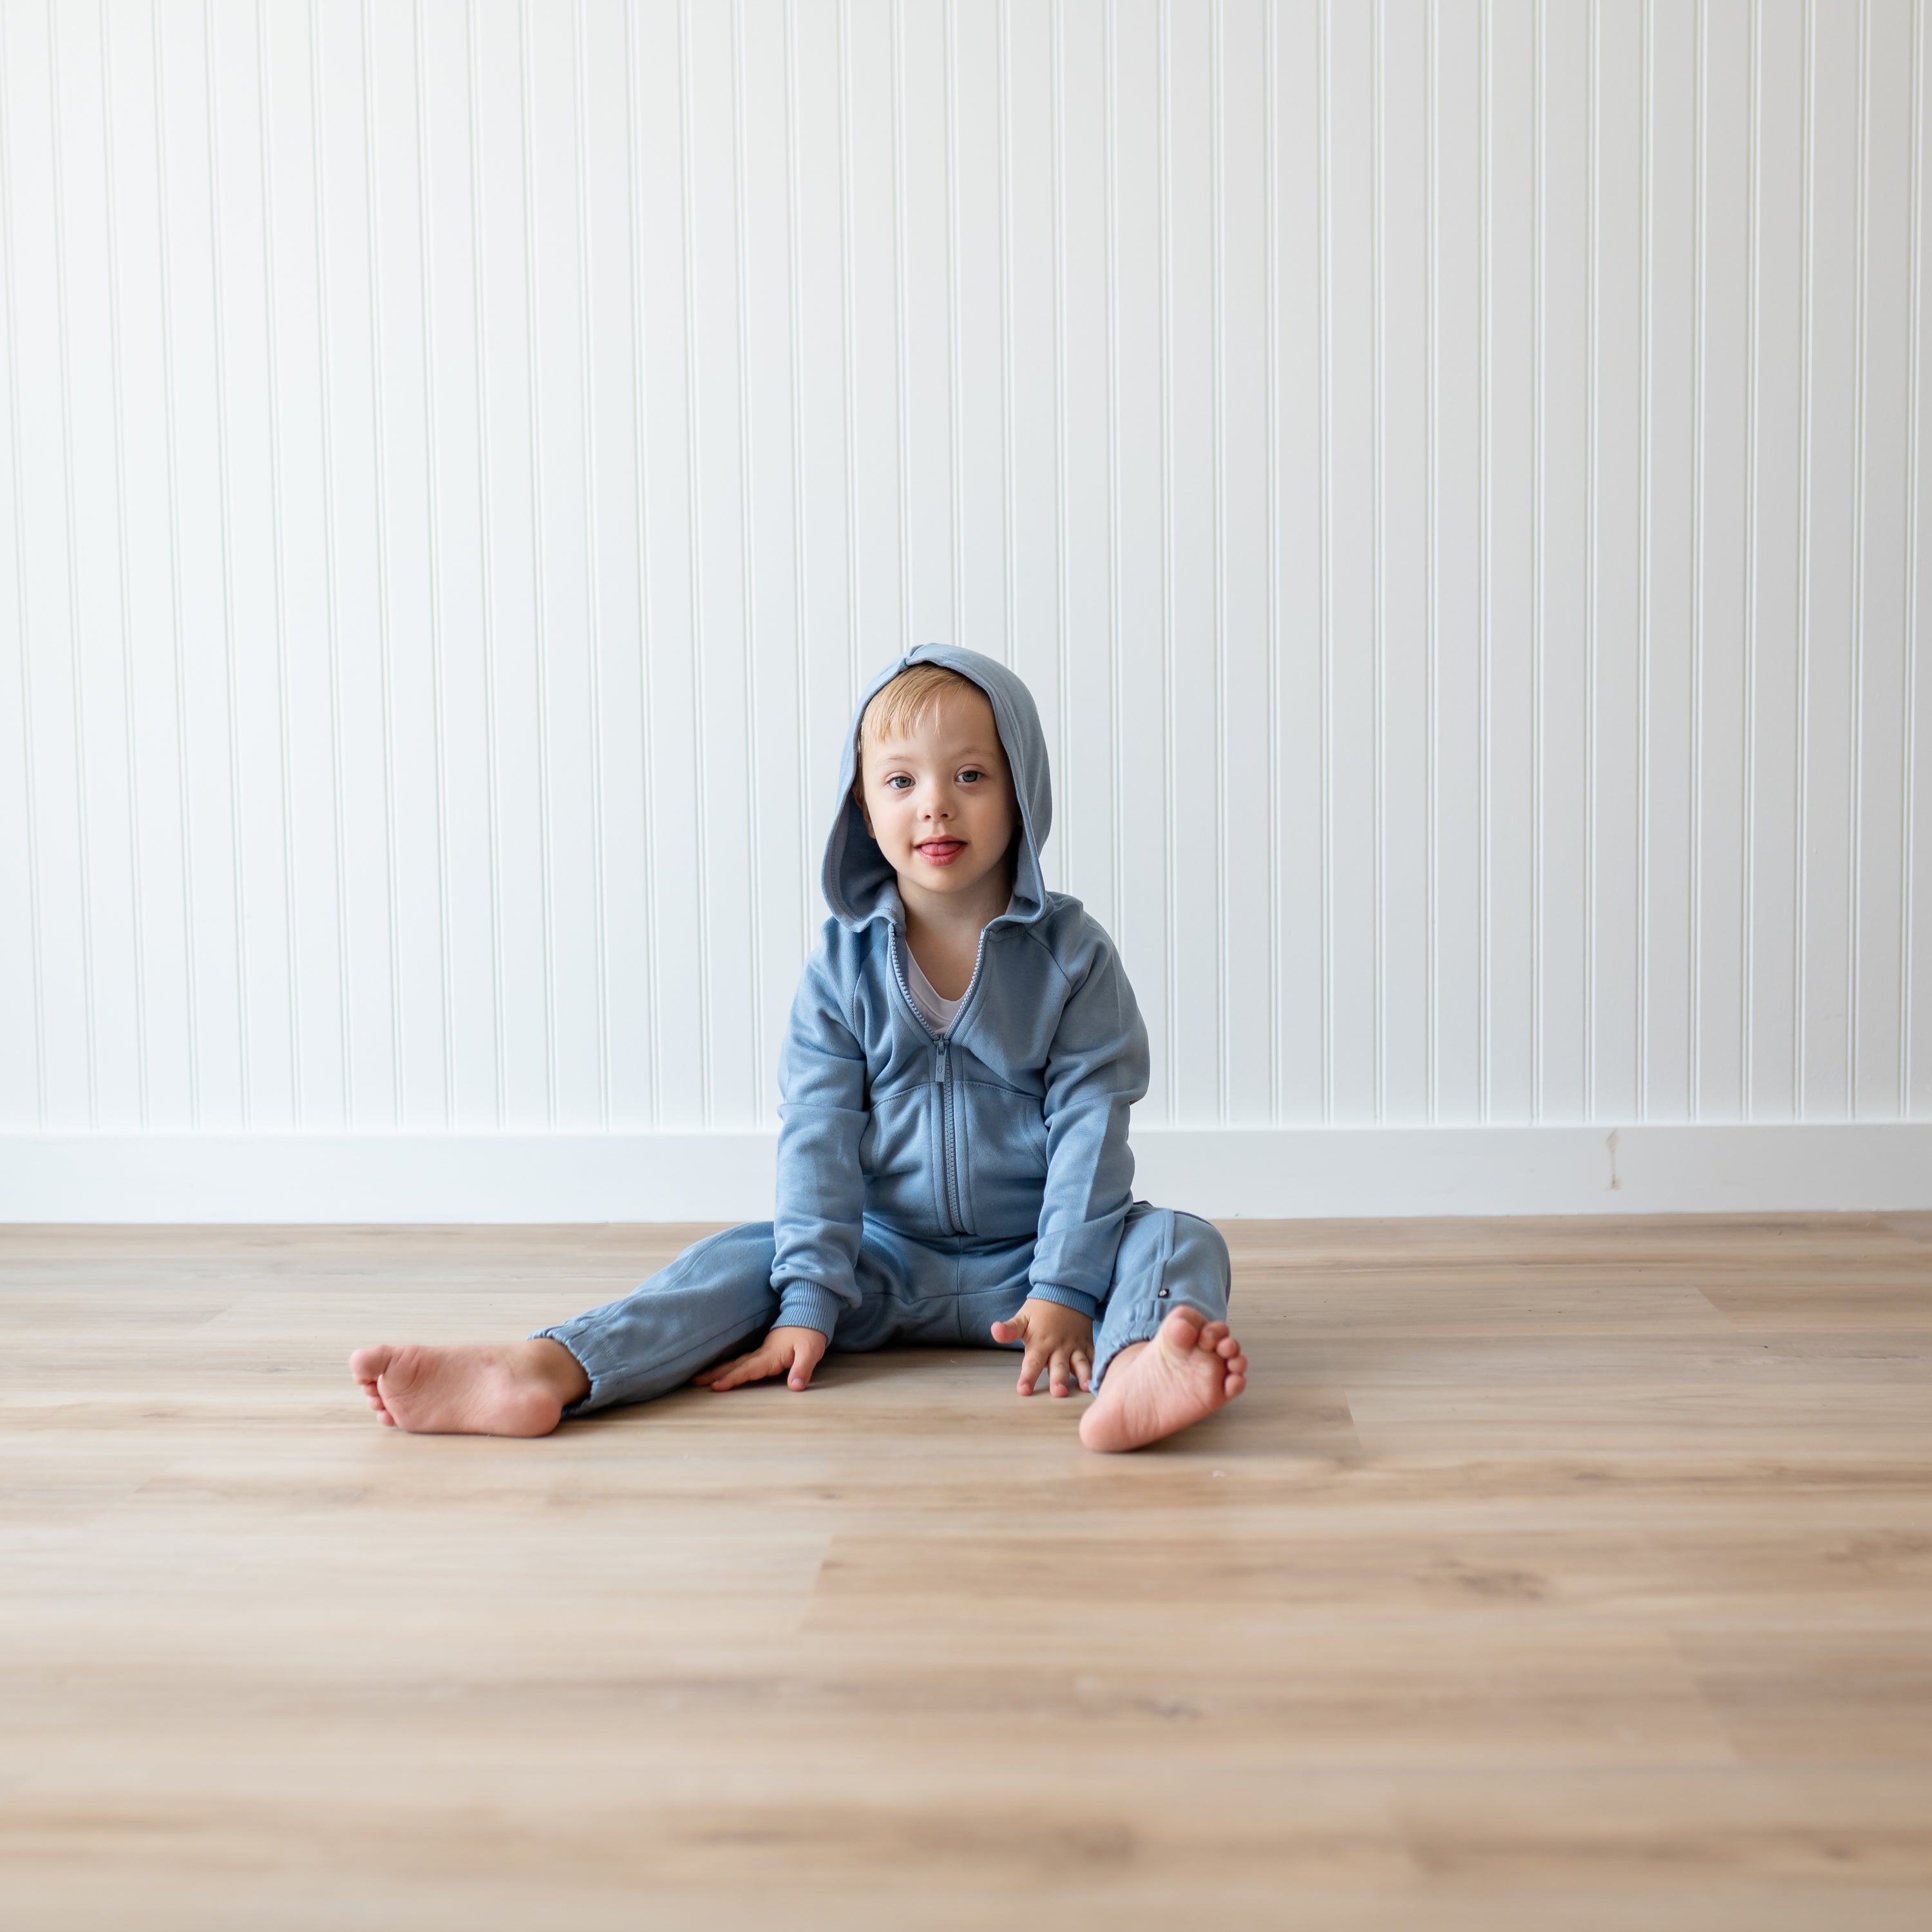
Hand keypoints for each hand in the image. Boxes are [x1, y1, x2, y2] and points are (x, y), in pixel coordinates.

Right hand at [691, 1325, 827, 1392]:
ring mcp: (761, 1352)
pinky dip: (729, 1366)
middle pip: (734, 1365)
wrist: (810, 1314)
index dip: (732, 1378)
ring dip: (718, 1369)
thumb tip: (795, 1387)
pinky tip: (721, 1370)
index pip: (748, 1369)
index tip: (715, 1386)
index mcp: (770, 1356)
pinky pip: (742, 1361)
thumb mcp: (810, 1351)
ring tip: (699, 1377)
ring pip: (735, 1362)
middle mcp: (761, 1354)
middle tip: (694, 1381)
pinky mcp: (763, 1352)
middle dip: (714, 1373)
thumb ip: (802, 1369)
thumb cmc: (810, 1334)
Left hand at [990, 1298, 1093, 1397]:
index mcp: (1040, 1343)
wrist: (1066, 1292)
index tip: (1023, 1391)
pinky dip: (1099, 1367)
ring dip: (1083, 1375)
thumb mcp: (1022, 1318)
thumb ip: (1009, 1329)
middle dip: (1058, 1379)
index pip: (1032, 1363)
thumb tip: (994, 1330)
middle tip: (1058, 1392)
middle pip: (1058, 1366)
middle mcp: (1058, 1347)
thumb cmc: (1040, 1309)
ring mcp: (1075, 1346)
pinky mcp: (1087, 1344)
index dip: (1027, 1377)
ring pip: (1079, 1363)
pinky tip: (1102, 1378)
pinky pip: (1094, 1356)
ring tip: (1086, 1387)